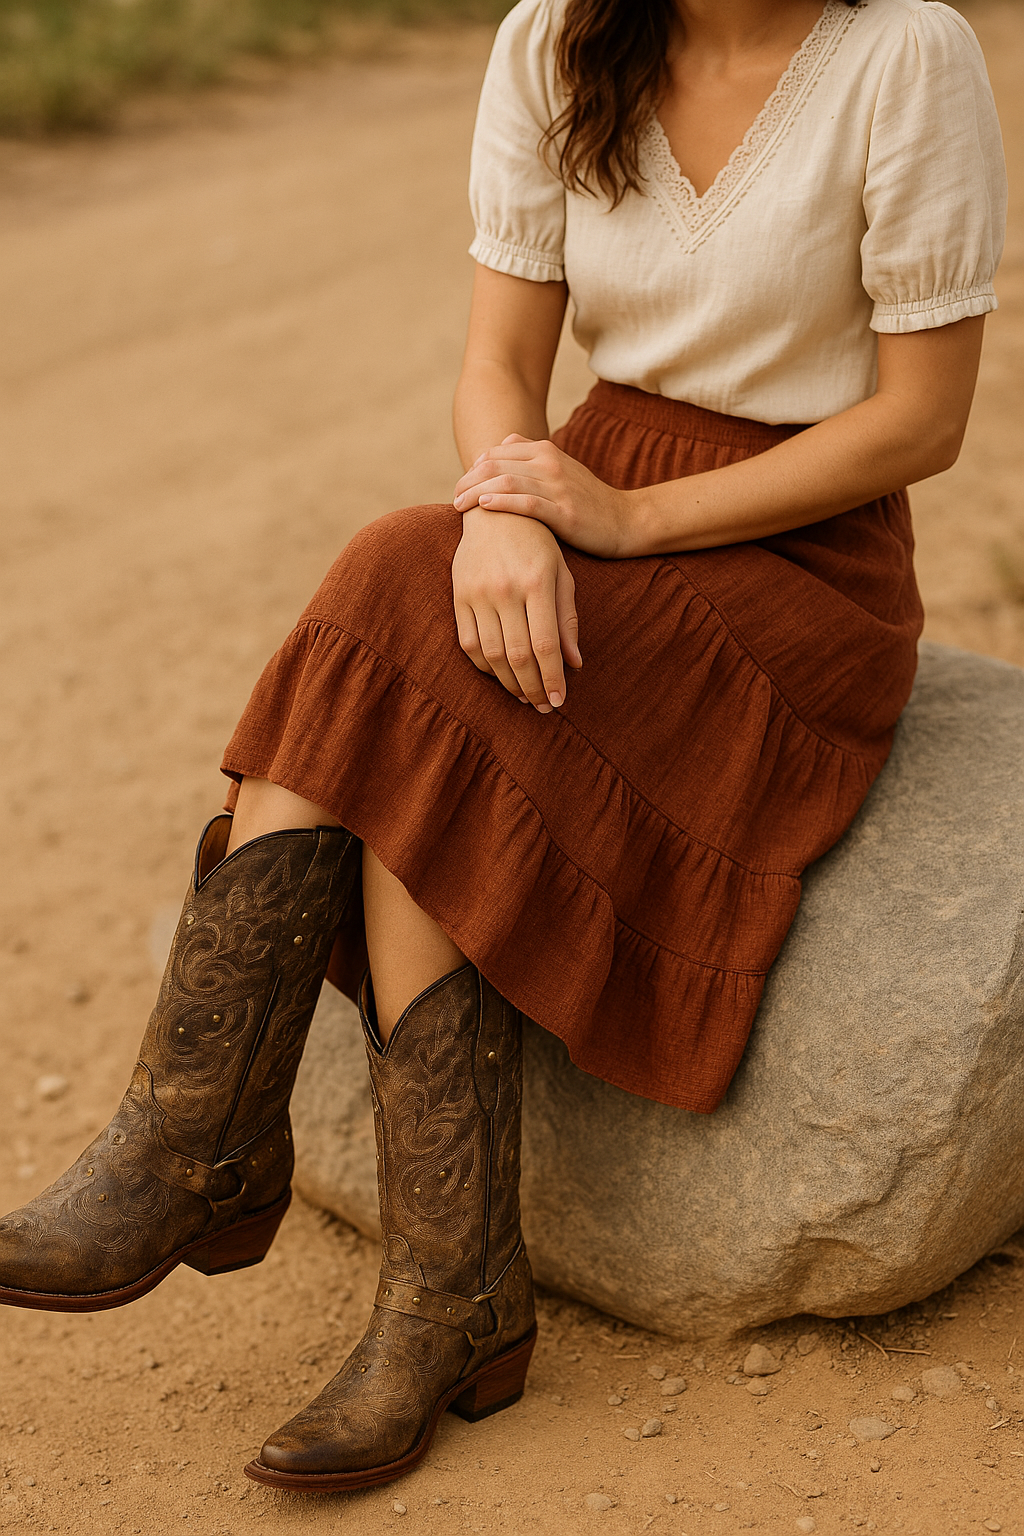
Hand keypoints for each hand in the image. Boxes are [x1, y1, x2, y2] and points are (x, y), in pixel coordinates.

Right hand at [451, 507, 581, 712]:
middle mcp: (505, 589)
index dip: (552, 678)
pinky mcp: (459, 594)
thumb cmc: (538, 542)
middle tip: (543, 706)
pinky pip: (469, 642)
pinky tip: (500, 674)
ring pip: (492, 654)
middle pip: (518, 655)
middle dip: (533, 687)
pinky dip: (485, 666)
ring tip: (525, 695)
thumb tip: (574, 664)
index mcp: (537, 582)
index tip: (559, 701)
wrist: (494, 508)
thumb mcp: (561, 574)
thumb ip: (567, 619)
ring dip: (509, 682)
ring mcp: (478, 592)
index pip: (545, 644)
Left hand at [453, 434, 643, 557]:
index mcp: (547, 451)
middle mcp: (550, 463)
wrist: (626, 521)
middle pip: (495, 464)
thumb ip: (532, 458)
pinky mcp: (565, 512)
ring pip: (506, 481)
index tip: (461, 486)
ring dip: (476, 492)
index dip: (473, 468)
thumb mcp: (561, 470)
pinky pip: (526, 503)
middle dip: (468, 480)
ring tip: (459, 505)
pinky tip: (483, 507)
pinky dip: (501, 502)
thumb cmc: (588, 500)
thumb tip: (501, 445)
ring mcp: (558, 486)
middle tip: (454, 498)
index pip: (497, 452)